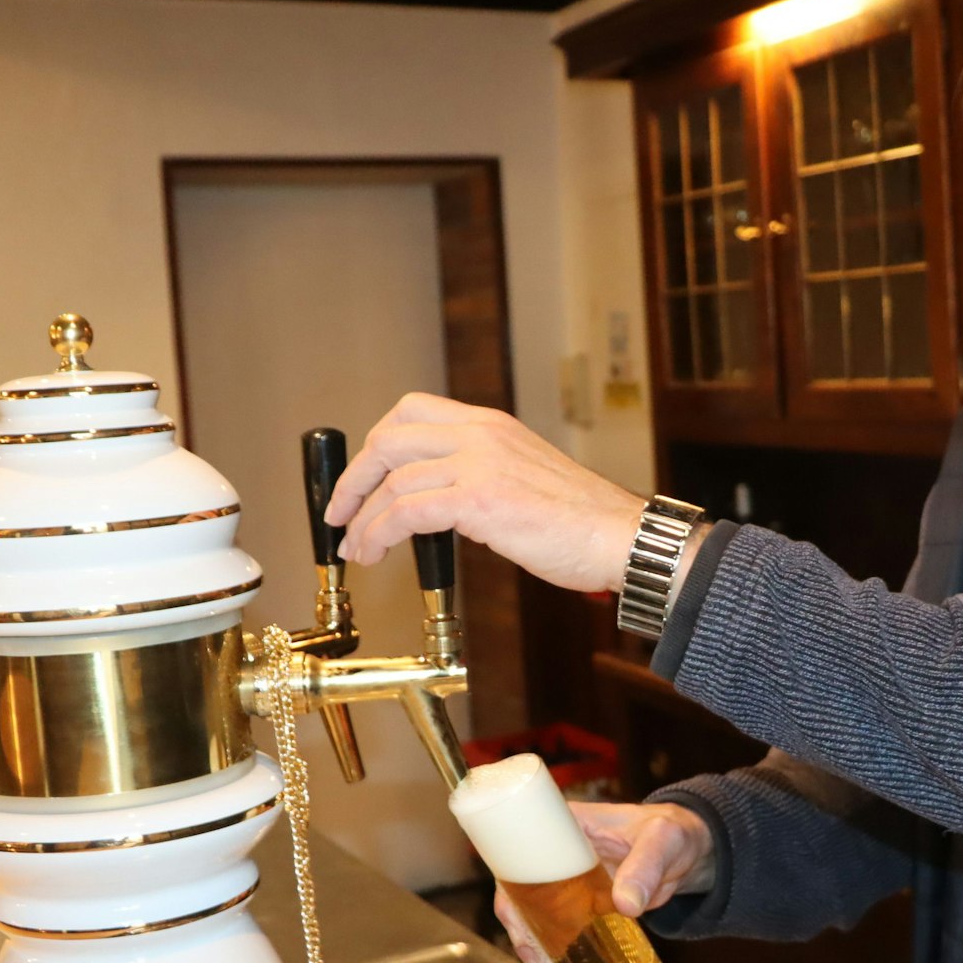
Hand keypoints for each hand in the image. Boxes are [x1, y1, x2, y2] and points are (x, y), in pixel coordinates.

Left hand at [324, 393, 643, 591]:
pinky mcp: (479, 499)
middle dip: (354, 479)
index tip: (363, 477)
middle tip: (341, 512)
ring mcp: (480, 463)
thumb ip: (482, 475)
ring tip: (357, 549)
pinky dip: (379, 533)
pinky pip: (406, 510)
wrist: (620, 537)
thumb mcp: (525, 476)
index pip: (412, 410)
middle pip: (389, 438)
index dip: (376, 443)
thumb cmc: (583, 521)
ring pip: (393, 479)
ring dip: (362, 519)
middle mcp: (482, 434)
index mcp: (492, 424)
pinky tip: (377, 552)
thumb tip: (442, 502)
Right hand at [493, 802, 714, 962]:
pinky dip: (558, 950)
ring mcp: (568, 879)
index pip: (519, 850)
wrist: (691, 850)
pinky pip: (561, 927)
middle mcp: (558, 851)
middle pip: (520, 890)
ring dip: (537, 945)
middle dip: (521, 927)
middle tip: (538, 959)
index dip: (511, 885)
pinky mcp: (582, 902)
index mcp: (565, 823)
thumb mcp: (661, 841)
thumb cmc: (673, 831)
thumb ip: (646, 867)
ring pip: (536, 914)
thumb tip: (625, 904)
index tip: (517, 917)